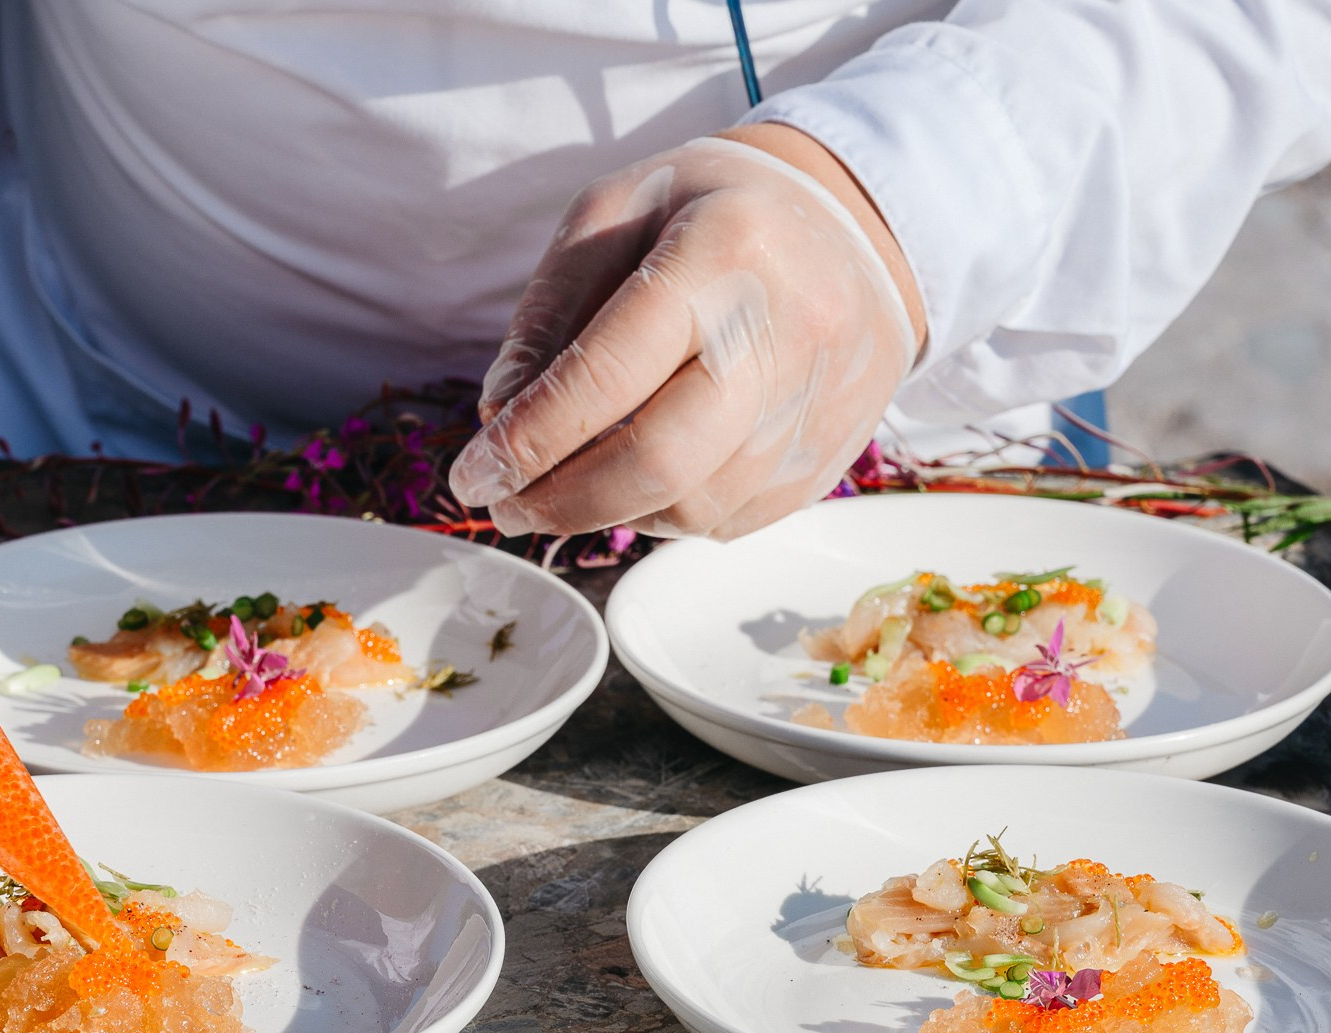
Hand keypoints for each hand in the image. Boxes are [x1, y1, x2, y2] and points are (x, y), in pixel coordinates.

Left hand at [449, 128, 922, 541]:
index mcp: (724, 253)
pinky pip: (728, 521)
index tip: (471, 477)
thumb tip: (501, 421)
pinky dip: (665, 514)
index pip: (607, 375)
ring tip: (566, 486)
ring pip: (692, 506)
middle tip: (505, 506)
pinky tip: (641, 479)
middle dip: (561, 500)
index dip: (528, 441)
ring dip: (609, 512)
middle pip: (658, 460)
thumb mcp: (615, 214)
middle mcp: (788, 333)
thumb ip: (549, 314)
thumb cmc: (710, 213)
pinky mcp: (829, 456)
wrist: (859, 226)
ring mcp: (819, 404)